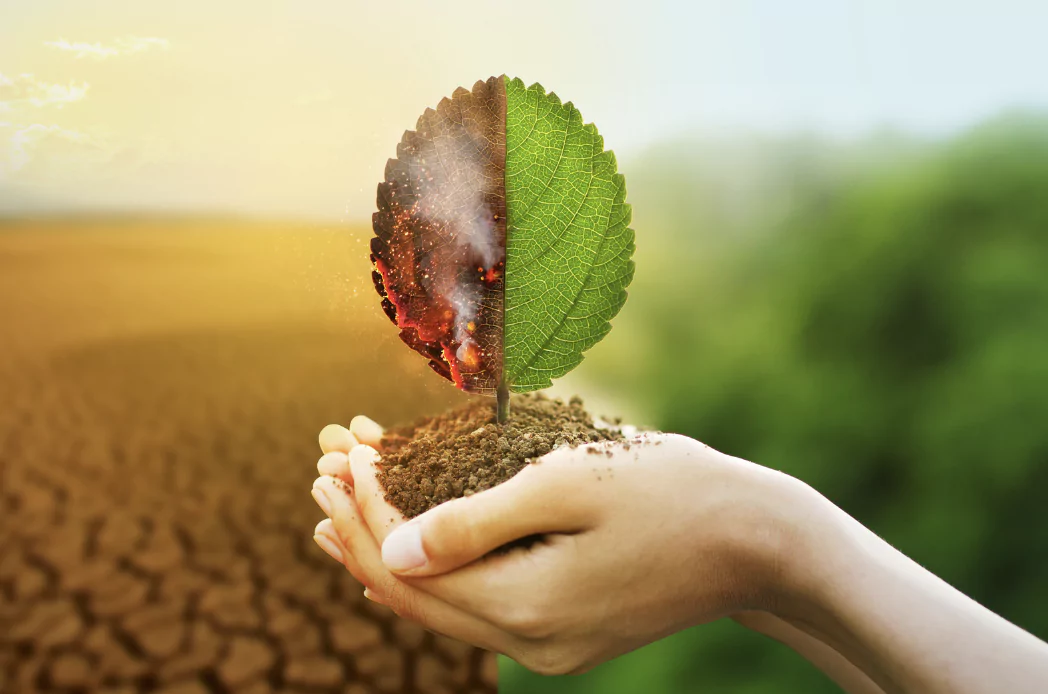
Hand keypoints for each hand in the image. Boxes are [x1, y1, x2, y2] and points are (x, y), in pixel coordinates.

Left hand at [309, 417, 813, 674]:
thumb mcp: (568, 485)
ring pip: (443, 607)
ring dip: (390, 556)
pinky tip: (409, 556)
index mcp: (525, 606)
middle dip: (360, 534)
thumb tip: (390, 555)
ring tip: (339, 517)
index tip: (338, 456)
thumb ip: (474, 521)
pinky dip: (436, 575)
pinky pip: (478, 612)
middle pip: (415, 596)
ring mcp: (550, 648)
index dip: (363, 510)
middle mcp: (530, 644)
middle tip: (320, 479)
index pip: (409, 565)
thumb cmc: (669, 492)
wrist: (754, 540)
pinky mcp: (567, 637)